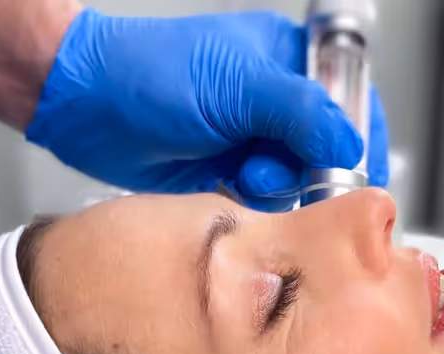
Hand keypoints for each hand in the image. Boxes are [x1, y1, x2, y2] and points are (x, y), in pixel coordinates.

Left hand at [27, 9, 389, 211]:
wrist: (84, 106)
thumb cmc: (149, 73)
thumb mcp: (237, 86)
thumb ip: (302, 114)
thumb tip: (351, 144)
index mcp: (287, 62)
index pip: (349, 100)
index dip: (359, 135)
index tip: (357, 168)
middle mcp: (275, 102)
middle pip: (328, 150)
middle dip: (310, 169)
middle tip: (280, 170)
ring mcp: (251, 139)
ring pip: (297, 182)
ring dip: (276, 187)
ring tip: (242, 173)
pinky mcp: (228, 173)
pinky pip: (263, 201)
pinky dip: (251, 201)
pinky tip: (225, 184)